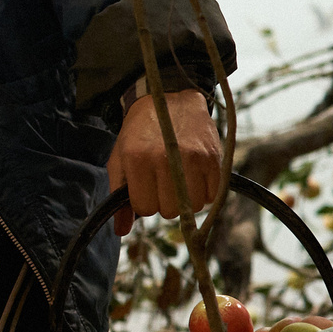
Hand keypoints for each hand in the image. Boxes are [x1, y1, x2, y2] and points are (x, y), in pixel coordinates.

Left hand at [106, 88, 223, 235]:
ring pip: (194, 206)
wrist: (168, 99)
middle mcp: (167, 159)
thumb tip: (121, 232)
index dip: (144, 203)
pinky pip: (213, 195)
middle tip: (162, 184)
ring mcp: (194, 157)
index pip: (145, 208)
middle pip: (171, 211)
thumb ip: (118, 198)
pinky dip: (205, 193)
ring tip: (178, 181)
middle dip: (164, 203)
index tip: (145, 190)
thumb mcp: (120, 160)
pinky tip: (195, 178)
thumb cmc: (139, 134)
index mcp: (138, 159)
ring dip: (186, 201)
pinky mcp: (214, 157)